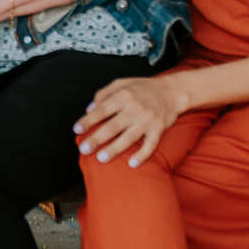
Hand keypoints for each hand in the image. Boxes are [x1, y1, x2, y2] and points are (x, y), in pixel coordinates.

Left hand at [73, 75, 191, 168]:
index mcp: (124, 96)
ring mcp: (148, 120)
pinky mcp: (159, 129)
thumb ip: (104, 94)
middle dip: (96, 139)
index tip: (77, 130)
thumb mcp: (122, 83)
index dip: (88, 120)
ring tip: (101, 159)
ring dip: (115, 149)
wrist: (172, 91)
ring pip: (129, 137)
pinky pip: (150, 145)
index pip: (102, 110)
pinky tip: (132, 164)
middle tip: (84, 149)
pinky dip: (142, 155)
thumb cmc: (143, 88)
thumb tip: (89, 109)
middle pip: (113, 126)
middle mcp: (135, 108)